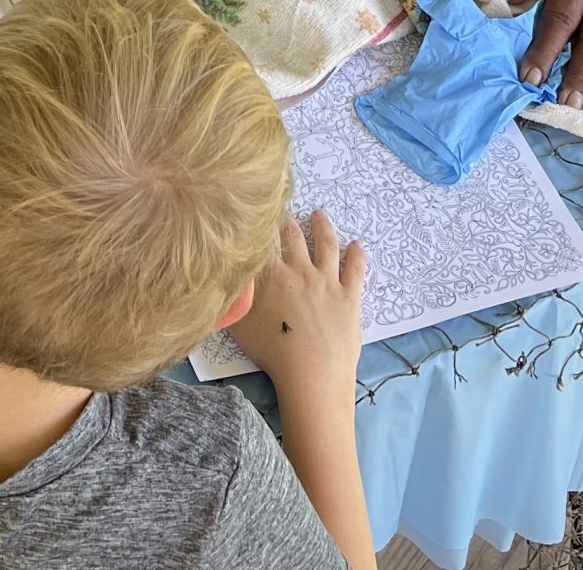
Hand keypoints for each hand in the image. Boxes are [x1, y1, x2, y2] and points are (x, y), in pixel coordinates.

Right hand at [230, 209, 366, 399]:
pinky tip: (357, 245)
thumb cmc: (272, 353)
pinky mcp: (350, 296)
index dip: (260, 224)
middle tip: (284, 209)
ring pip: (326, 245)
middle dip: (286, 220)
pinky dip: (357, 255)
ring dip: (322, 227)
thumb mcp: (239, 323)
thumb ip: (233, 296)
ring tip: (319, 215)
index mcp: (272, 275)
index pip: (264, 241)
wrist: (312, 373)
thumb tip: (226, 277)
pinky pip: (355, 269)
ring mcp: (327, 281)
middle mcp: (300, 270)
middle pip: (293, 237)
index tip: (257, 212)